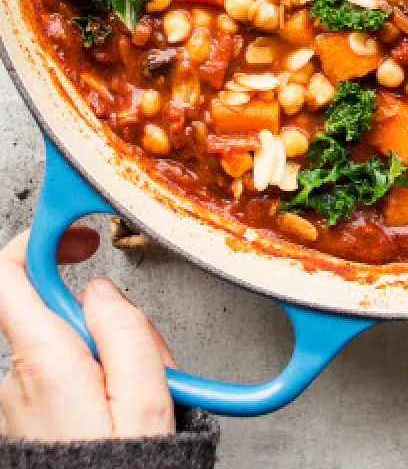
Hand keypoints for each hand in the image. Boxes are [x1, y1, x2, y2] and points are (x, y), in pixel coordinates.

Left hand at [0, 227, 174, 440]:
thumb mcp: (146, 399)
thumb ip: (125, 329)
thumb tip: (101, 290)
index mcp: (44, 360)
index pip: (9, 274)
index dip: (39, 239)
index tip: (78, 233)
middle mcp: (18, 377)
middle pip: (54, 311)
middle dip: (104, 319)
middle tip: (145, 354)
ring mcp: (19, 401)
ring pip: (63, 347)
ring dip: (105, 357)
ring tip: (140, 399)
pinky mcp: (28, 421)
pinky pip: (60, 379)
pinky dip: (93, 383)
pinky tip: (121, 415)